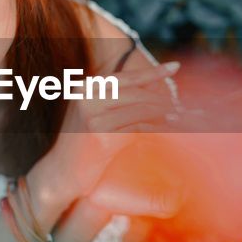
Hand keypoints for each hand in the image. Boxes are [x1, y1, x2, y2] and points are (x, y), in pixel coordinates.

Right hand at [34, 60, 180, 207]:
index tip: (175, 67)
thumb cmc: (81, 149)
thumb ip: (115, 103)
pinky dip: (157, 129)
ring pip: (139, 109)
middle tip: (182, 108)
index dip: (152, 72)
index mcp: (86, 87)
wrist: (59, 175)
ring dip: (164, 114)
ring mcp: (92, 112)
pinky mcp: (99, 132)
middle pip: (136, 93)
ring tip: (181, 118)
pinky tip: (170, 131)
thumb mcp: (94, 118)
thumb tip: (153, 95)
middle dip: (162, 100)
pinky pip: (138, 128)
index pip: (125, 77)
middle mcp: (87, 95)